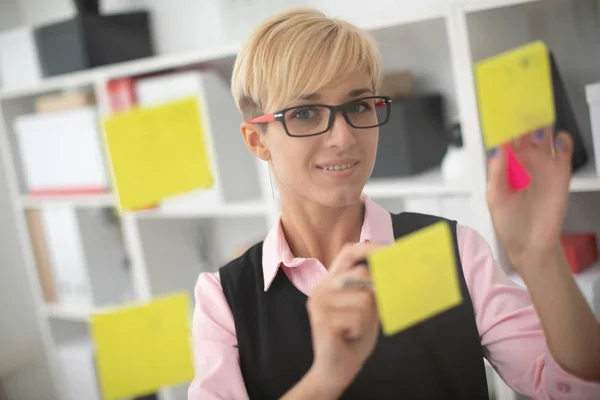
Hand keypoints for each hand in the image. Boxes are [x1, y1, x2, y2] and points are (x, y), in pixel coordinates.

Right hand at [306, 242, 380, 394]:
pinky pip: (360, 317)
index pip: (348, 252)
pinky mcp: (323, 320)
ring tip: (355, 329)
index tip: (392, 250)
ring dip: (369, 318)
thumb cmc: (354, 335)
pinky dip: (362, 330)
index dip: (371, 247)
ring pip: (366, 298)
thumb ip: (372, 287)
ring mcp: (319, 303)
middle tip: (374, 312)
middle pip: (363, 274)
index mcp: (329, 281)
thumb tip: (394, 268)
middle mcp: (321, 288)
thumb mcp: (366, 306)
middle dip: (378, 292)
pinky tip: (349, 337)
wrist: (335, 369)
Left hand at [486, 126, 572, 268]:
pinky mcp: (560, 172)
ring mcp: (542, 165)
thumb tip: (498, 150)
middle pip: (525, 132)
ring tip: (539, 117)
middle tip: (522, 105)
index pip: (504, 139)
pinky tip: (557, 140)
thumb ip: (496, 173)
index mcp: (505, 166)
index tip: (501, 113)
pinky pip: (563, 149)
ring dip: (543, 124)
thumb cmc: (509, 223)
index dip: (503, 126)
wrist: (532, 243)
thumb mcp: (495, 198)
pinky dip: (562, 140)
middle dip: (523, 119)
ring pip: (544, 135)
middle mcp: (524, 162)